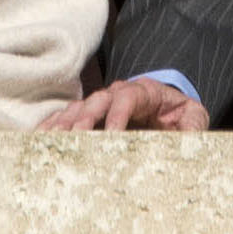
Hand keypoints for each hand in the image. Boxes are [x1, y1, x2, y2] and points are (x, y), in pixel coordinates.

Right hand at [42, 75, 211, 132]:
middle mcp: (118, 93)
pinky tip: (39, 139)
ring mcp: (100, 103)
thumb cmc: (180, 116)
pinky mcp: (88, 117)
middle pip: (98, 100)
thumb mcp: (193, 118)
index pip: (128, 97)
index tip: (113, 135)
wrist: (168, 110)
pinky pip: (67, 118)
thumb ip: (193, 126)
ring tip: (50, 141)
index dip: (119, 114)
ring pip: (78, 108)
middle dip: (86, 118)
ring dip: (64, 124)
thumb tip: (190, 137)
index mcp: (145, 92)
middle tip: (77, 138)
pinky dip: (52, 127)